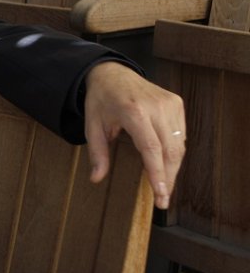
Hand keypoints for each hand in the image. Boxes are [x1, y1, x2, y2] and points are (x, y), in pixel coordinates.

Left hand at [83, 61, 185, 209]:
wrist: (112, 73)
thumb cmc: (101, 100)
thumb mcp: (92, 126)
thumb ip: (97, 153)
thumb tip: (96, 178)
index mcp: (133, 111)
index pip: (152, 148)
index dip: (158, 173)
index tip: (161, 194)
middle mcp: (156, 106)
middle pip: (170, 150)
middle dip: (167, 178)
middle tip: (162, 200)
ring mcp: (170, 103)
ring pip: (179, 145)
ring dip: (173, 168)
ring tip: (163, 186)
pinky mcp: (177, 103)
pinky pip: (180, 135)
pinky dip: (175, 152)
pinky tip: (166, 164)